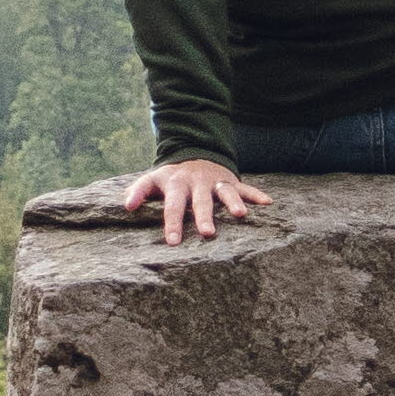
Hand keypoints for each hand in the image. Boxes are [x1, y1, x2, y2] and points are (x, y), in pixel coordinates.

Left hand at [132, 159, 272, 242]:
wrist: (195, 153)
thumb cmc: (171, 177)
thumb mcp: (152, 179)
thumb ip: (138, 191)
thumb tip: (126, 207)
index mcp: (176, 185)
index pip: (173, 206)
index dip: (173, 223)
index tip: (173, 242)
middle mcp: (197, 183)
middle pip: (200, 202)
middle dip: (204, 217)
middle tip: (207, 233)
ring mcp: (215, 181)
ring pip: (225, 192)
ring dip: (232, 203)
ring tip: (240, 215)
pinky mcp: (231, 181)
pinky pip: (245, 187)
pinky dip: (256, 195)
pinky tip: (267, 203)